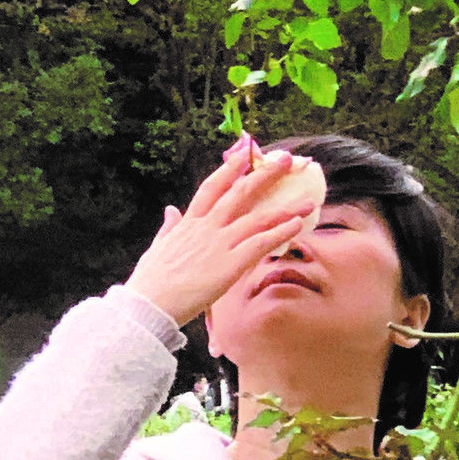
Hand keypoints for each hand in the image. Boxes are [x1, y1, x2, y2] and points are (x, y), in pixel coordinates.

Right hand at [125, 139, 313, 325]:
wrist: (149, 305)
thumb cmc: (151, 282)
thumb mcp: (158, 248)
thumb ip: (169, 227)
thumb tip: (171, 210)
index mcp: (188, 223)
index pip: (212, 188)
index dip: (230, 170)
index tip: (245, 154)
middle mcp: (206, 228)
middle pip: (240, 193)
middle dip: (264, 175)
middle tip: (285, 161)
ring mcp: (219, 244)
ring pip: (258, 218)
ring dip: (286, 208)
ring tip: (308, 201)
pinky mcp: (230, 264)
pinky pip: (261, 243)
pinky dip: (281, 232)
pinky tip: (298, 225)